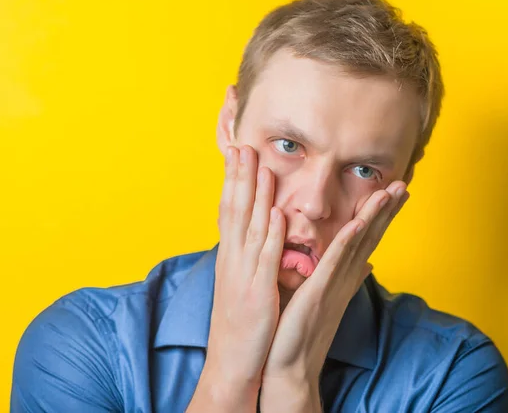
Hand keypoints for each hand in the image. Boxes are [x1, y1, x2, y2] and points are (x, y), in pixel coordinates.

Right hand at [190, 145, 284, 410]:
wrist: (232, 361)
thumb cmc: (241, 321)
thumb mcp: (242, 282)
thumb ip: (252, 255)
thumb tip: (264, 230)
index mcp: (230, 256)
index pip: (230, 209)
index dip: (233, 180)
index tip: (238, 152)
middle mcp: (233, 259)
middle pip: (235, 210)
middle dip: (239, 176)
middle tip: (243, 145)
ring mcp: (244, 274)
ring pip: (250, 227)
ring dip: (255, 195)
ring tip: (261, 166)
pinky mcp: (258, 292)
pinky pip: (265, 258)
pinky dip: (271, 234)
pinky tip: (277, 212)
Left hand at [260, 182, 409, 407]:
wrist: (291, 365)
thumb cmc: (303, 330)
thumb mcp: (326, 297)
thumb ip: (345, 276)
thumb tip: (367, 263)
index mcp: (344, 276)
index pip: (367, 239)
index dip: (382, 215)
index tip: (394, 191)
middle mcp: (346, 278)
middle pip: (371, 237)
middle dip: (387, 210)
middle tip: (404, 182)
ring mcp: (335, 284)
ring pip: (359, 243)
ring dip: (375, 216)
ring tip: (390, 191)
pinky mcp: (320, 292)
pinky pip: (336, 262)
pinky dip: (348, 241)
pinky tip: (359, 222)